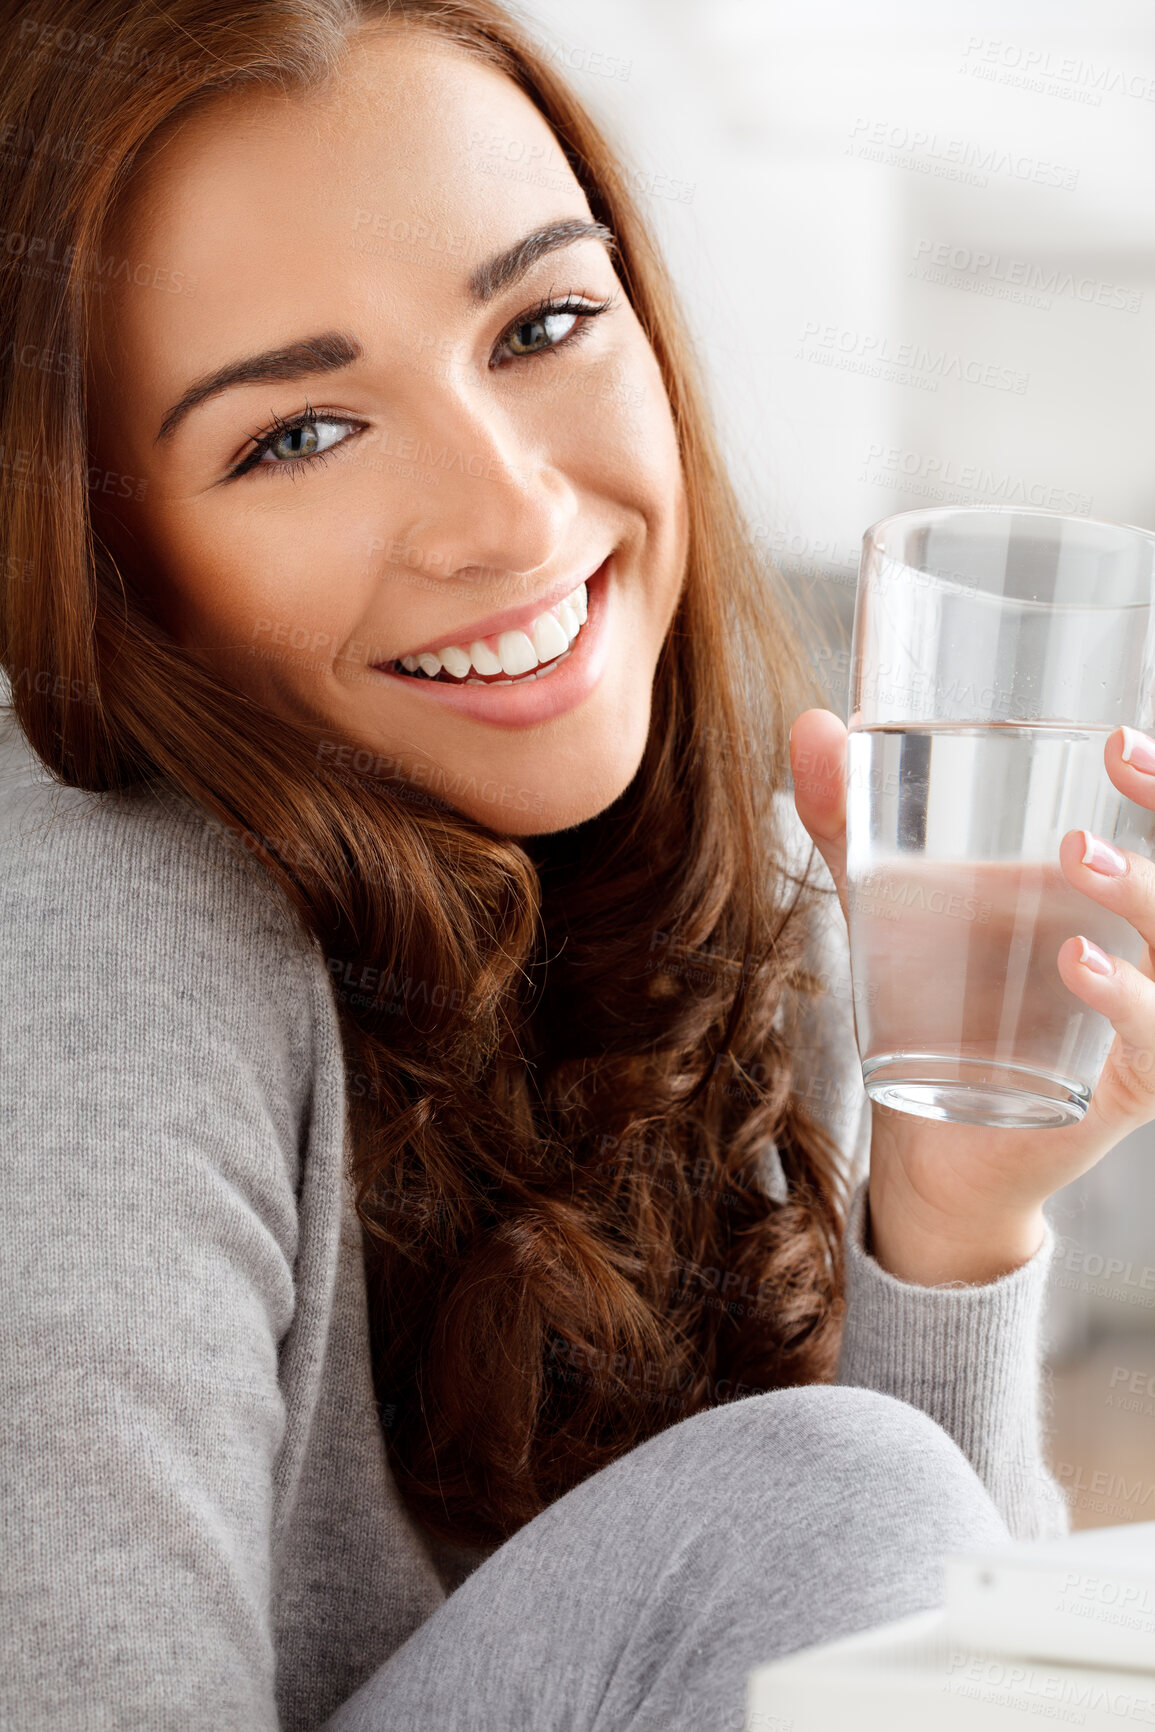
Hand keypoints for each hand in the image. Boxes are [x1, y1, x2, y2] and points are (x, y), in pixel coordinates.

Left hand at [788, 708, 1154, 1285]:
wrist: (931, 1146)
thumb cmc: (932, 1011)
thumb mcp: (891, 907)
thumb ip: (851, 822)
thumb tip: (810, 724)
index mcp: (1104, 896)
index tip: (1112, 735)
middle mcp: (1142, 951)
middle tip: (1120, 755)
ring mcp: (1143, 1019)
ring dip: (1147, 892)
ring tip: (1076, 854)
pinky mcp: (1124, 1087)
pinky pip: (1154, 1039)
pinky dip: (1126, 998)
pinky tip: (1074, 961)